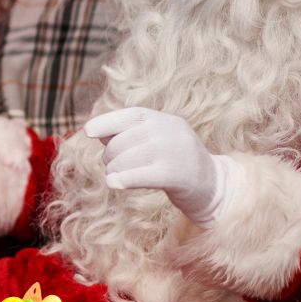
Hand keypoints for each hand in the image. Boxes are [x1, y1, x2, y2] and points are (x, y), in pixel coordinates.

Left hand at [83, 107, 239, 224]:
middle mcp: (169, 131)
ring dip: (114, 170)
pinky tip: (113, 184)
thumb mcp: (158, 140)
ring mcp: (173, 151)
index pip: (131, 115)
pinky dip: (123, 179)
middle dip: (110, 155)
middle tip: (110, 166)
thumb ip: (132, 134)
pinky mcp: (175, 175)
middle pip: (124, 140)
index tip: (87, 131)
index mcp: (164, 120)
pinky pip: (141, 175)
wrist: (212, 186)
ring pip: (128, 158)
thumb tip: (97, 132)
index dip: (106, 122)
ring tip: (113, 177)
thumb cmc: (175, 162)